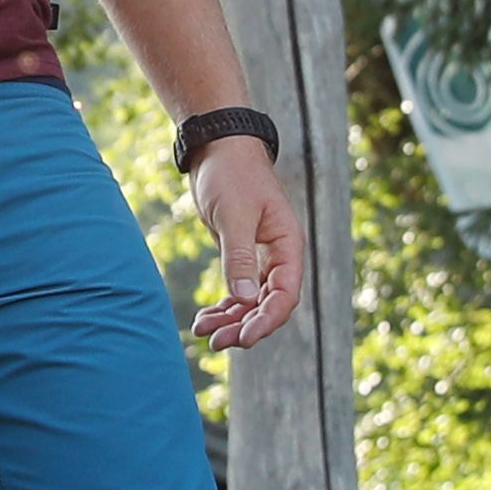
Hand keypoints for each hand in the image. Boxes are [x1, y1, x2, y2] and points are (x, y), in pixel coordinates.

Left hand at [187, 136, 302, 348]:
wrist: (218, 147)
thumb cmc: (231, 174)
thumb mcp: (233, 214)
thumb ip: (239, 256)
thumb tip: (243, 298)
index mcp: (287, 245)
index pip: (285, 294)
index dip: (267, 320)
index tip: (244, 339)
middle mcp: (278, 256)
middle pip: (267, 304)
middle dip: (244, 326)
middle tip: (217, 342)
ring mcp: (260, 258)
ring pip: (251, 302)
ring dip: (230, 320)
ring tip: (203, 332)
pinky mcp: (240, 256)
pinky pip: (237, 291)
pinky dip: (223, 307)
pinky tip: (204, 318)